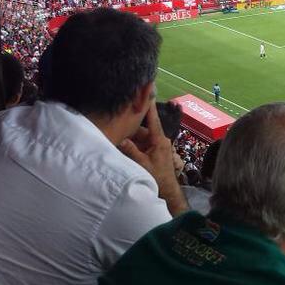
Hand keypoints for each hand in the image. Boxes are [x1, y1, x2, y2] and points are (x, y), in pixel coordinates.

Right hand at [120, 101, 189, 216]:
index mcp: (158, 140)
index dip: (149, 106)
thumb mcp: (142, 164)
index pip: (152, 120)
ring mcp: (155, 147)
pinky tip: (121, 145)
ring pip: (139, 138)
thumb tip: (121, 138)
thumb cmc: (157, 177)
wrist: (167, 192)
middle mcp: (158, 141)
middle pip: (141, 129)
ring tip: (116, 135)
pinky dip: (131, 145)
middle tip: (116, 121)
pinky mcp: (152, 153)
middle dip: (130, 128)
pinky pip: (140, 145)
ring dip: (129, 138)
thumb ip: (131, 150)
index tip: (147, 92)